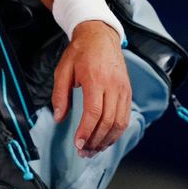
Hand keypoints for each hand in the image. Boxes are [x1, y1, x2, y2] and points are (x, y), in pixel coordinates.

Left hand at [51, 20, 130, 157]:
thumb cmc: (80, 52)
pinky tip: (106, 138)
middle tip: (84, 152)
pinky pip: (125, 117)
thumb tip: (59, 118)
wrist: (100, 36)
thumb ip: (60, 95)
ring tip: (94, 149)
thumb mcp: (63, 70)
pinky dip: (117, 131)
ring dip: (107, 140)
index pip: (94, 112)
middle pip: (109, 121)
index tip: (78, 144)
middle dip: (96, 141)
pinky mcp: (128, 92)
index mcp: (96, 79)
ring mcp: (123, 89)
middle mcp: (113, 86)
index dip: (87, 131)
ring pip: (120, 122)